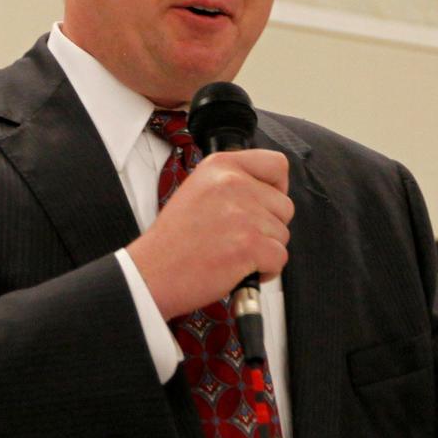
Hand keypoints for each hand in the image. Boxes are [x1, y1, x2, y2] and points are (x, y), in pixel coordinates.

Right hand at [126, 149, 292, 319]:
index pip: (277, 164)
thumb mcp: (198, 190)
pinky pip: (279, 258)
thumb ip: (232, 184)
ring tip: (233, 255)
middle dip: (269, 228)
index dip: (278, 188)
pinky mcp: (249, 245)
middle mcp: (233, 183)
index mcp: (220, 166)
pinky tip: (239, 270)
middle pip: (284, 206)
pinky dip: (265, 271)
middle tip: (239, 239)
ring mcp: (243, 214)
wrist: (152, 272)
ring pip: (282, 235)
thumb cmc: (174, 240)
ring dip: (265, 251)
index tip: (265, 205)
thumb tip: (269, 193)